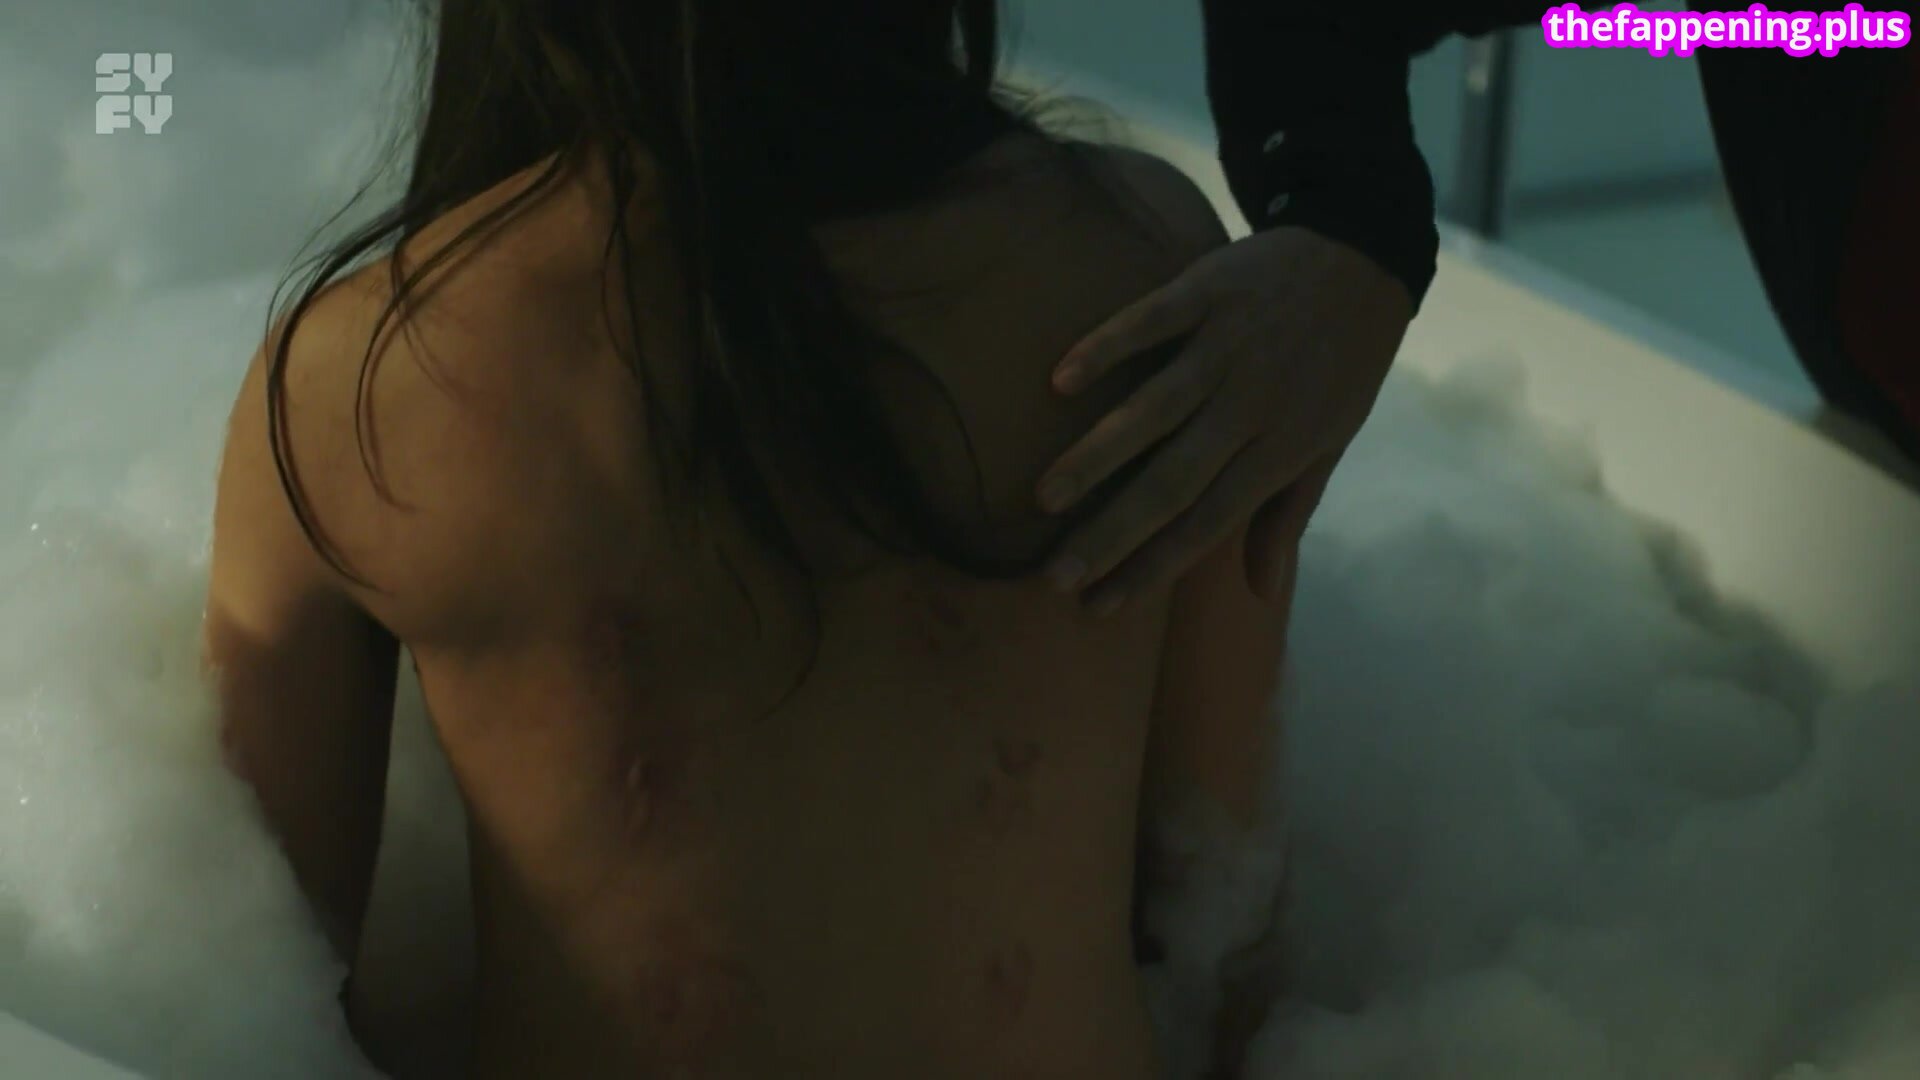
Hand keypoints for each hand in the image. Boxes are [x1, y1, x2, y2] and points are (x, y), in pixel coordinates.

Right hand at [1037, 226, 1412, 611]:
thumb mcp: (1330, 444)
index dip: (1151, 568)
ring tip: (1045, 498)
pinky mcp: (1206, 291)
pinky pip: (1149, 323)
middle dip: (1112, 533)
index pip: (1207, 524)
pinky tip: (1061, 381)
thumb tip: (1262, 593)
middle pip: (1172, 481)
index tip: (1098, 605)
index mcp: (1280, 450)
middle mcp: (1250, 406)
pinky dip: (1106, 348)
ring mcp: (1225, 347)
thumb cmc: (1343, 364)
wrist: (1364, 257)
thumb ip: (1287, 515)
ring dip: (1097, 455)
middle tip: (1056, 576)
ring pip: (1154, 410)